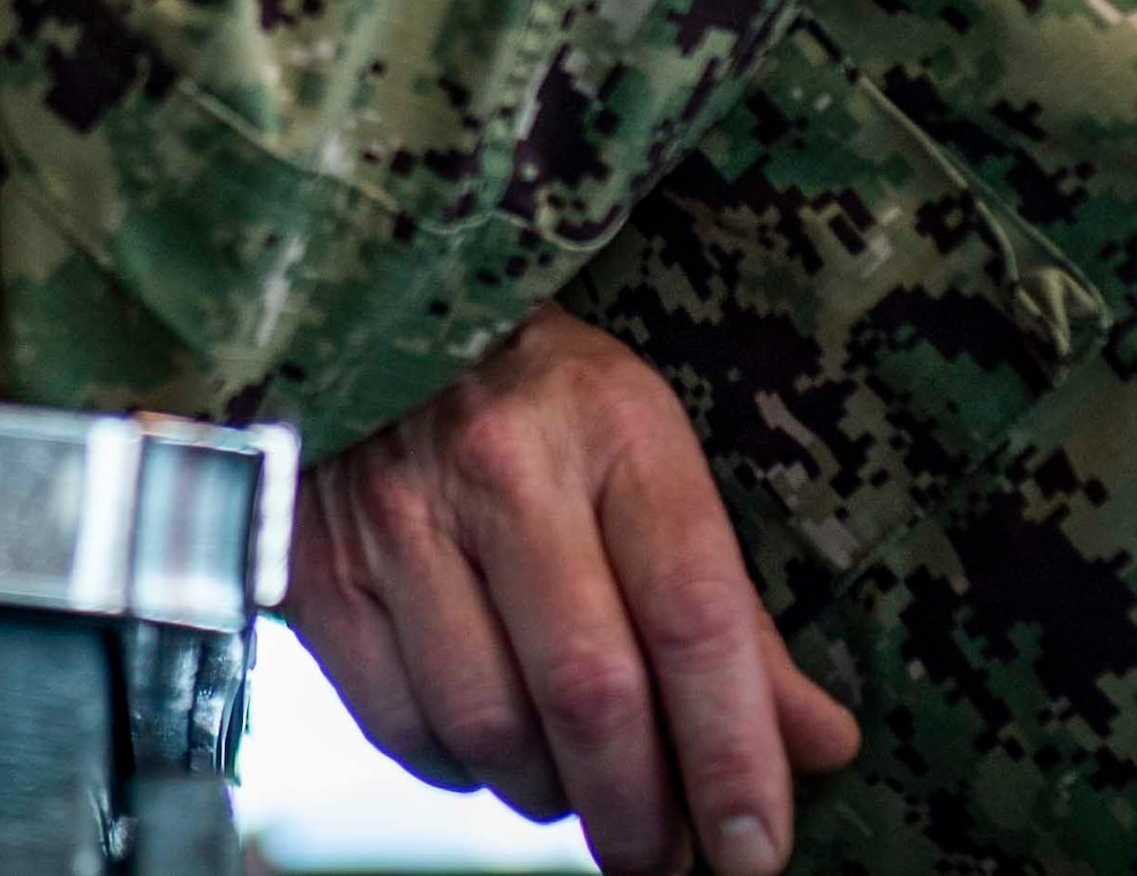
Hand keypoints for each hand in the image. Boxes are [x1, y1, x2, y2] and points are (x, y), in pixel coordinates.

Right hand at [288, 307, 859, 871]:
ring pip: (491, 728)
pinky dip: (462, 769)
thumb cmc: (539, 401)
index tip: (761, 847)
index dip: (734, 753)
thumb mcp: (648, 459)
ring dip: (552, 796)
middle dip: (643, 814)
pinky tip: (492, 740)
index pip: (693, 617)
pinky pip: (403, 728)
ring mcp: (397, 518)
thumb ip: (729, 610)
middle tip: (671, 863)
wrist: (365, 314)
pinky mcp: (319, 569)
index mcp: (611, 426)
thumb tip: (817, 744)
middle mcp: (500, 465)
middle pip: (590, 692)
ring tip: (580, 787)